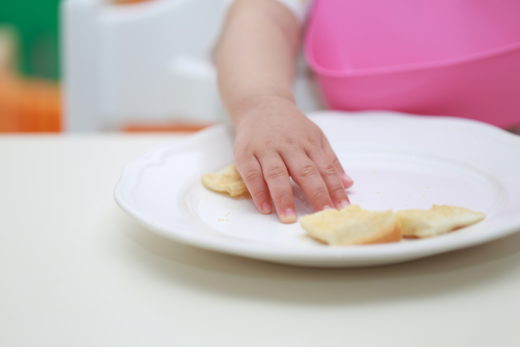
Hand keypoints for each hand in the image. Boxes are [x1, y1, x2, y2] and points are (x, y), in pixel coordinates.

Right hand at [233, 96, 353, 222]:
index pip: (325, 167)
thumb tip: (348, 183)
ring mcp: (266, 149)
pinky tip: (265, 207)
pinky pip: (251, 174)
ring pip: (276, 174)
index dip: (334, 188)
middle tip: (321, 214)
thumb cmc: (290, 126)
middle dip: (314, 193)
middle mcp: (289, 145)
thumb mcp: (315, 137)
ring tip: (289, 217)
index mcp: (309, 142)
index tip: (341, 207)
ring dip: (283, 196)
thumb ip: (331, 161)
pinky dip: (258, 192)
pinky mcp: (246, 153)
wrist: (261, 104)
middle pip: (304, 171)